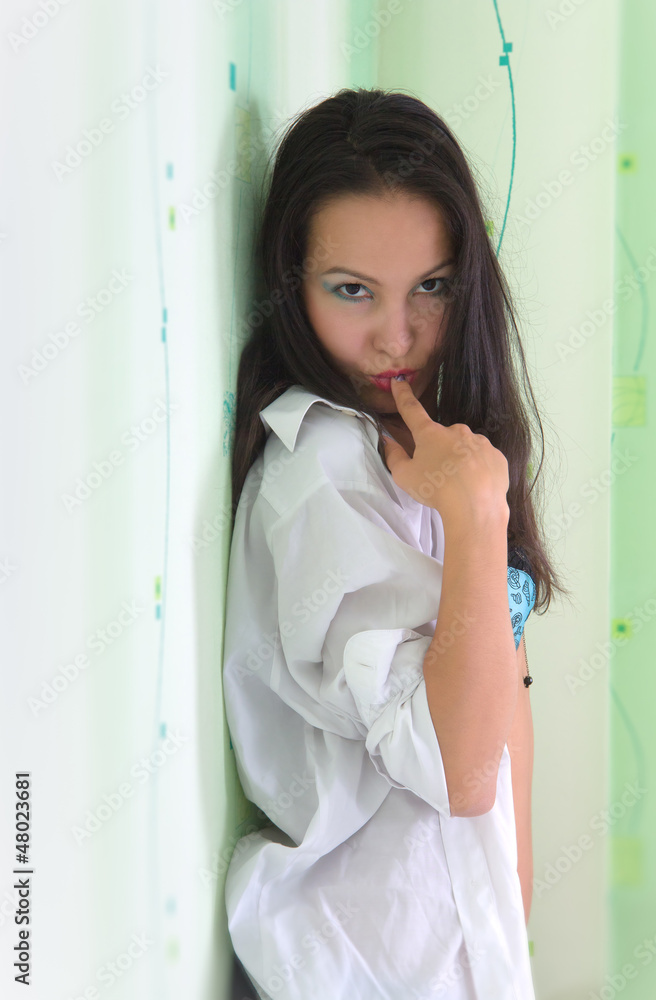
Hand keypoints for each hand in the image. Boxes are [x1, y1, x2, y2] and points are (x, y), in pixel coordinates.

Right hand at [382, 376, 509, 523]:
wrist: (475, 507)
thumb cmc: (436, 490)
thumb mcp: (404, 477)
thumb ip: (394, 457)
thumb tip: (388, 442)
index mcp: (430, 434)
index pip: (412, 410)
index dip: (403, 395)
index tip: (399, 381)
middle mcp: (456, 431)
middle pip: (443, 438)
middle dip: (439, 451)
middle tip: (438, 475)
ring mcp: (479, 442)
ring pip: (465, 448)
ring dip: (460, 461)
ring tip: (459, 486)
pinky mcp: (497, 456)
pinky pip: (484, 460)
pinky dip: (479, 470)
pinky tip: (475, 486)